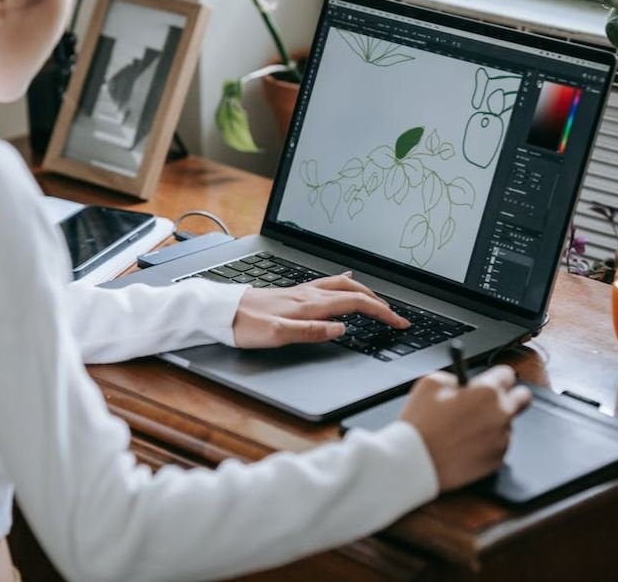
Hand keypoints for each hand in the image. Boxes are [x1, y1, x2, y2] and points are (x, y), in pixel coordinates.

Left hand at [232, 273, 409, 348]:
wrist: (217, 311)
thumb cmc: (243, 325)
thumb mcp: (277, 335)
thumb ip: (311, 332)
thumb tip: (341, 330)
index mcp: (309, 305)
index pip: (356, 304)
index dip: (382, 313)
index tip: (399, 323)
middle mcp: (307, 294)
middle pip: (354, 291)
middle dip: (379, 302)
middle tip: (396, 316)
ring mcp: (300, 291)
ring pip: (341, 285)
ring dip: (365, 292)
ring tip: (378, 300)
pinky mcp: (291, 293)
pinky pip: (327, 284)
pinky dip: (344, 284)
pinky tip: (344, 282)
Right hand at [399, 365, 531, 491]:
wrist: (415, 461)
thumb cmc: (421, 423)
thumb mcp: (430, 383)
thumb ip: (454, 378)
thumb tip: (462, 384)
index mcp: (487, 392)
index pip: (507, 374)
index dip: (496, 376)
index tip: (492, 380)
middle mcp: (501, 414)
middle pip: (523, 399)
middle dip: (510, 396)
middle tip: (493, 400)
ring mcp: (501, 440)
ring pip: (507, 425)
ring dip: (493, 423)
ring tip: (465, 429)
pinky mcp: (496, 461)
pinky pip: (497, 446)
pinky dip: (486, 444)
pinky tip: (465, 444)